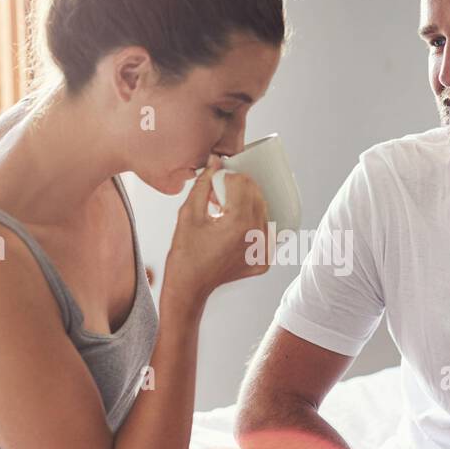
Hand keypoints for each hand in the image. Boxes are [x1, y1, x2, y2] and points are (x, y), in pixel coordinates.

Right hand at [163, 155, 269, 305]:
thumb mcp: (188, 214)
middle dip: (239, 189)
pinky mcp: (264, 261)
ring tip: (225, 213)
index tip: (214, 183)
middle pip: (256, 196)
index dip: (227, 177)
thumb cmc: (184, 253)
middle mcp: (257, 237)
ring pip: (263, 212)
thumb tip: (215, 161)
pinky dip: (252, 225)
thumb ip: (203, 184)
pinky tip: (234, 228)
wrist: (189, 287)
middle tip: (219, 196)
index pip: (243, 184)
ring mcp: (263, 252)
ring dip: (247, 205)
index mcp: (239, 224)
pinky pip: (265, 232)